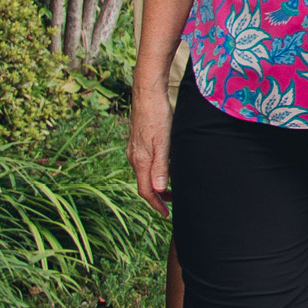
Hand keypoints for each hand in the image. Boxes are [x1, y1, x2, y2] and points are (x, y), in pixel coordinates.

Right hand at [126, 88, 172, 217]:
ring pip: (144, 173)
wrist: (147, 93)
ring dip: (157, 184)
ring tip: (171, 188)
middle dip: (157, 196)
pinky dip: (154, 171)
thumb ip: (161, 166)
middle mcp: (134, 157)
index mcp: (140, 160)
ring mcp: (134, 149)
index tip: (166, 214)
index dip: (156, 204)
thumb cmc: (157, 116)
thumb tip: (159, 190)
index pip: (146, 190)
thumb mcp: (163, 142)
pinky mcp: (138, 141)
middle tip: (173, 201)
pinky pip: (144, 163)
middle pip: (144, 184)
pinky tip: (164, 167)